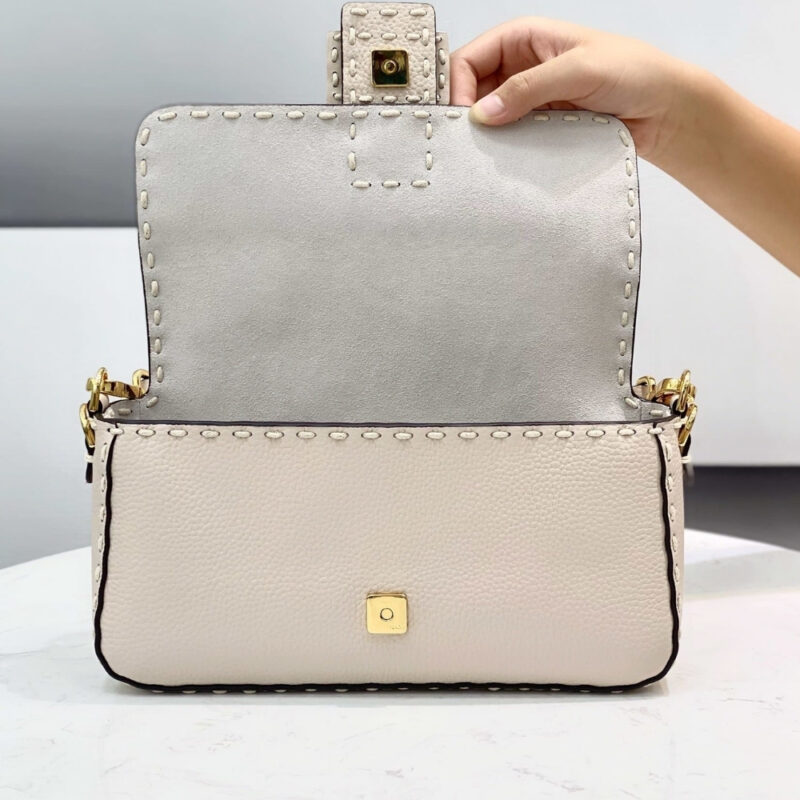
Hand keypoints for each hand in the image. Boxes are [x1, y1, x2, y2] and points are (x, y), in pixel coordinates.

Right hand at [451, 17, 698, 161]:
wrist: (665, 110)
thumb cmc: (634, 74)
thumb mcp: (578, 71)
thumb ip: (528, 88)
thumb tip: (482, 112)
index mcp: (525, 37)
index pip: (470, 58)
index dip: (457, 86)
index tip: (462, 120)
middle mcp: (522, 66)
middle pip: (472, 89)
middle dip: (466, 114)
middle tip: (467, 143)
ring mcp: (530, 98)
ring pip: (489, 116)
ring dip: (485, 135)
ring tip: (484, 156)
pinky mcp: (541, 125)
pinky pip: (510, 137)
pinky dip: (504, 149)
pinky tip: (505, 161)